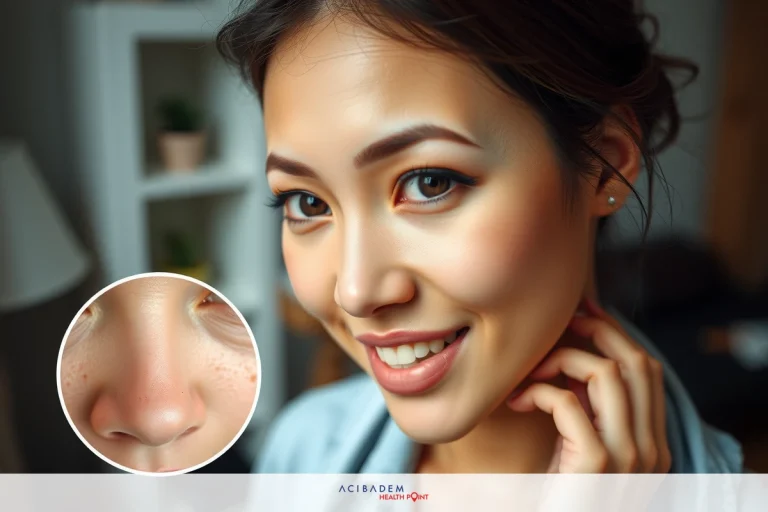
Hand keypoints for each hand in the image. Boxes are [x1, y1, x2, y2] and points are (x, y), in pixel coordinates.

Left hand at [506, 298, 670, 472]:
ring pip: (606, 373)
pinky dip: (537, 391)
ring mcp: (628, 457)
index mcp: (651, 444)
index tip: (583, 316)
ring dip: (561, 359)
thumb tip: (574, 357)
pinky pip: (567, 401)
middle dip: (597, 332)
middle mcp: (650, 449)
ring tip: (532, 372)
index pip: (648, 370)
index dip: (617, 335)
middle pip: (636, 363)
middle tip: (562, 325)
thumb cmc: (558, 497)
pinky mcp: (596, 464)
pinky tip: (516, 401)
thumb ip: (591, 411)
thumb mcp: (582, 449)